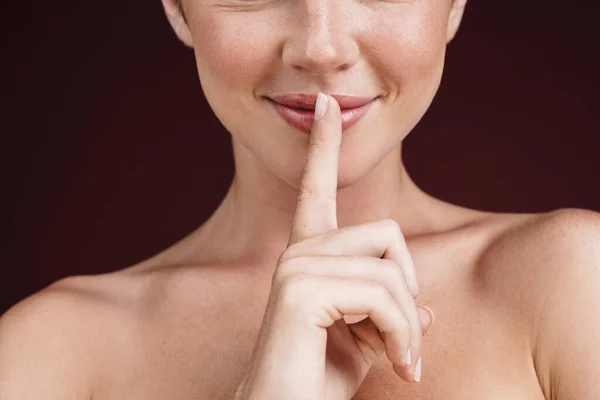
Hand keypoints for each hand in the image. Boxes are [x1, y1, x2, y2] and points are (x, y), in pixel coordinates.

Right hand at [234, 93, 433, 399]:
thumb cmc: (322, 379)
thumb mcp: (371, 338)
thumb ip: (393, 311)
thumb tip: (427, 308)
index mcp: (310, 254)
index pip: (316, 190)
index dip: (322, 147)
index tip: (326, 106)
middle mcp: (299, 251)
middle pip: (388, 235)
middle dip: (407, 292)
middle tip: (402, 341)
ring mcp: (297, 265)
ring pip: (391, 269)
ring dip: (406, 324)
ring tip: (398, 359)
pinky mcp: (302, 289)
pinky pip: (384, 295)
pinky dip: (402, 336)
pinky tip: (394, 366)